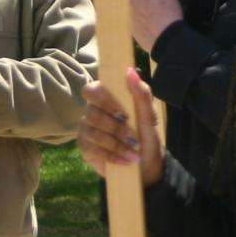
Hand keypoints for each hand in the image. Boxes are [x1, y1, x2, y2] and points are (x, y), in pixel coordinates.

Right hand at [77, 67, 162, 185]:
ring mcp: (86, 130)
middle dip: (116, 128)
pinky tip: (124, 160)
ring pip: (92, 132)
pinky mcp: (85, 148)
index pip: (91, 90)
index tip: (124, 114)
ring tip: (133, 152)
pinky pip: (92, 148)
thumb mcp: (150, 117)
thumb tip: (130, 70)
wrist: (147, 166)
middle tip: (133, 138)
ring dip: (116, 144)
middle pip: (92, 113)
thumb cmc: (147, 137)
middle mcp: (93, 112)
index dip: (104, 101)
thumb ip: (141, 93)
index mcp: (107, 99)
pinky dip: (112, 155)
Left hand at [129, 0, 183, 54]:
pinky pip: (134, 18)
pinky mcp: (130, 28)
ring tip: (155, 15)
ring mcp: (128, 15)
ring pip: (134, 6)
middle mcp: (129, 2)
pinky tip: (151, 24)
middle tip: (157, 2)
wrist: (166, 38)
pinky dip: (140, 19)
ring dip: (141, 7)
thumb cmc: (169, 12)